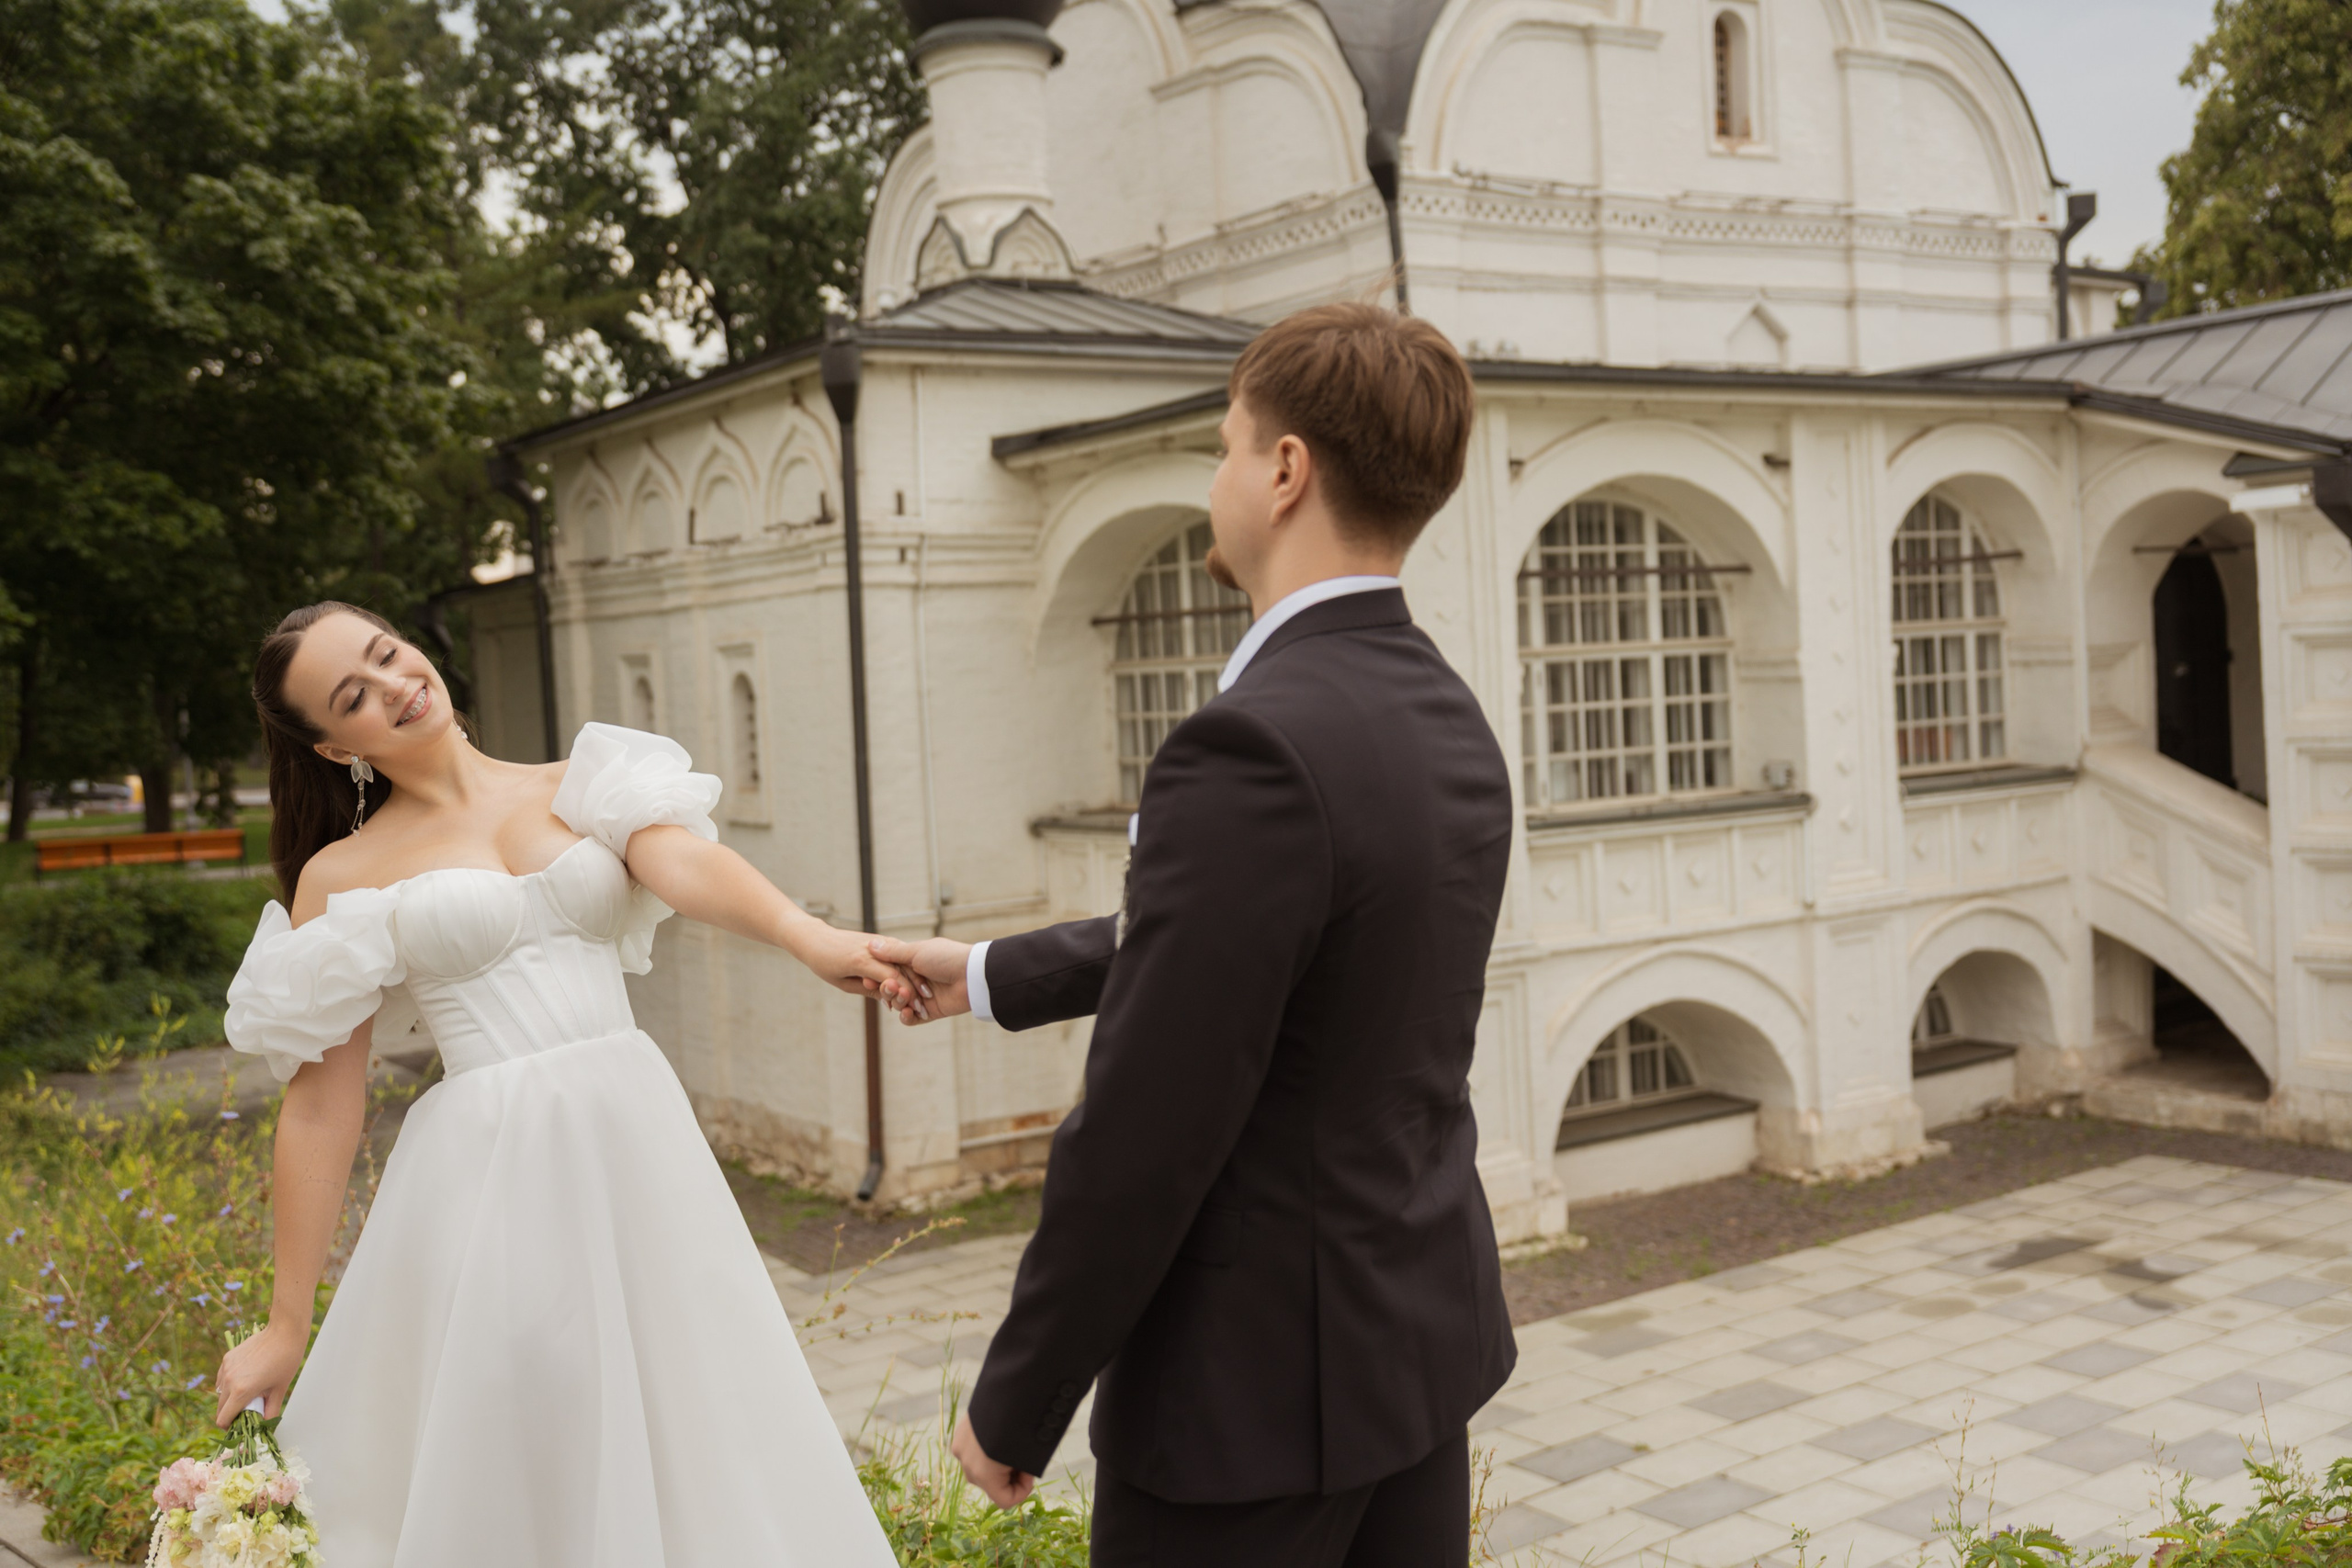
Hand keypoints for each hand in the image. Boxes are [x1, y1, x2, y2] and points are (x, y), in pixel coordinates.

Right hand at [213, 1321, 303, 1427]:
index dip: (229, 1426)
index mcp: (241, 1391)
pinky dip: (229, 1383)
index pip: (223, 1419)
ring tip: (247, 1393)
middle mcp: (229, 1381)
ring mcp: (226, 1368)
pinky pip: (222, 1378)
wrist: (284, 1332)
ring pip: (220, 1392)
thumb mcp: (280, 1389)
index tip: (238, 1425)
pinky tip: (244, 1379)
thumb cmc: (286, 1360)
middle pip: (220, 1408)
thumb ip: (271, 1410)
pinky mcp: (227, 1358)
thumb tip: (267, 1426)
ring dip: (229, 1397)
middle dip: (230, 1413)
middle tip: (246, 1411)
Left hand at [791, 919, 925, 1015]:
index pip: (892, 978)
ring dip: (915, 979)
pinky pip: (897, 956)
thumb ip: (868, 990)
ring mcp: (879, 941)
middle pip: (902, 969)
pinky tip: (911, 983)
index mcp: (861, 960)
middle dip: (915, 989)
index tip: (915, 1009)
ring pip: (903, 961)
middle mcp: (873, 948)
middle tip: (924, 1008)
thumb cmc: (825, 964)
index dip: (905, 994)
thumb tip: (889, 1001)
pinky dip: (906, 970)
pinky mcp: (881, 940)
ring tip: (924, 997)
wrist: (817, 938)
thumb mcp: (844, 984)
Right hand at [868, 936, 971, 1024]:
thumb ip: (893, 953)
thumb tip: (870, 944)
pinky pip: (912, 1019)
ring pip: (900, 1004)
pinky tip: (908, 1012)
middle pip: (891, 989)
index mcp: (912, 962)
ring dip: (898, 1002)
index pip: (888, 972)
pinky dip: (907, 1017)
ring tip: (904, 997)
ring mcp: (923, 996)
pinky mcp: (931, 1012)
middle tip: (888, 987)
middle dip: (887, 990)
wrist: (972, 976)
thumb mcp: (917, 951)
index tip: (867, 979)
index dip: (877, 977)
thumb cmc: (946, 958)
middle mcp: (916, 979)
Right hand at [950, 1409, 1034, 1508]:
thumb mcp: (1032, 1453)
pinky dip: (988, 1448)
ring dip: (997, 1463)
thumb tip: (1022, 1472)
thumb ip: (1023, 1471)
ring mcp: (961, 1445)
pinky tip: (1001, 1433)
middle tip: (1024, 1457)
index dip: (1022, 1491)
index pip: (1004, 1500)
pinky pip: (974, 1450)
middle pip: (991, 1484)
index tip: (1030, 1473)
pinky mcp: (961, 1430)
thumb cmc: (1029, 1422)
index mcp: (985, 1473)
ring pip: (981, 1467)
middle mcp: (967, 1463)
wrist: (1014, 1382)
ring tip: (1013, 1443)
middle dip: (1008, 1476)